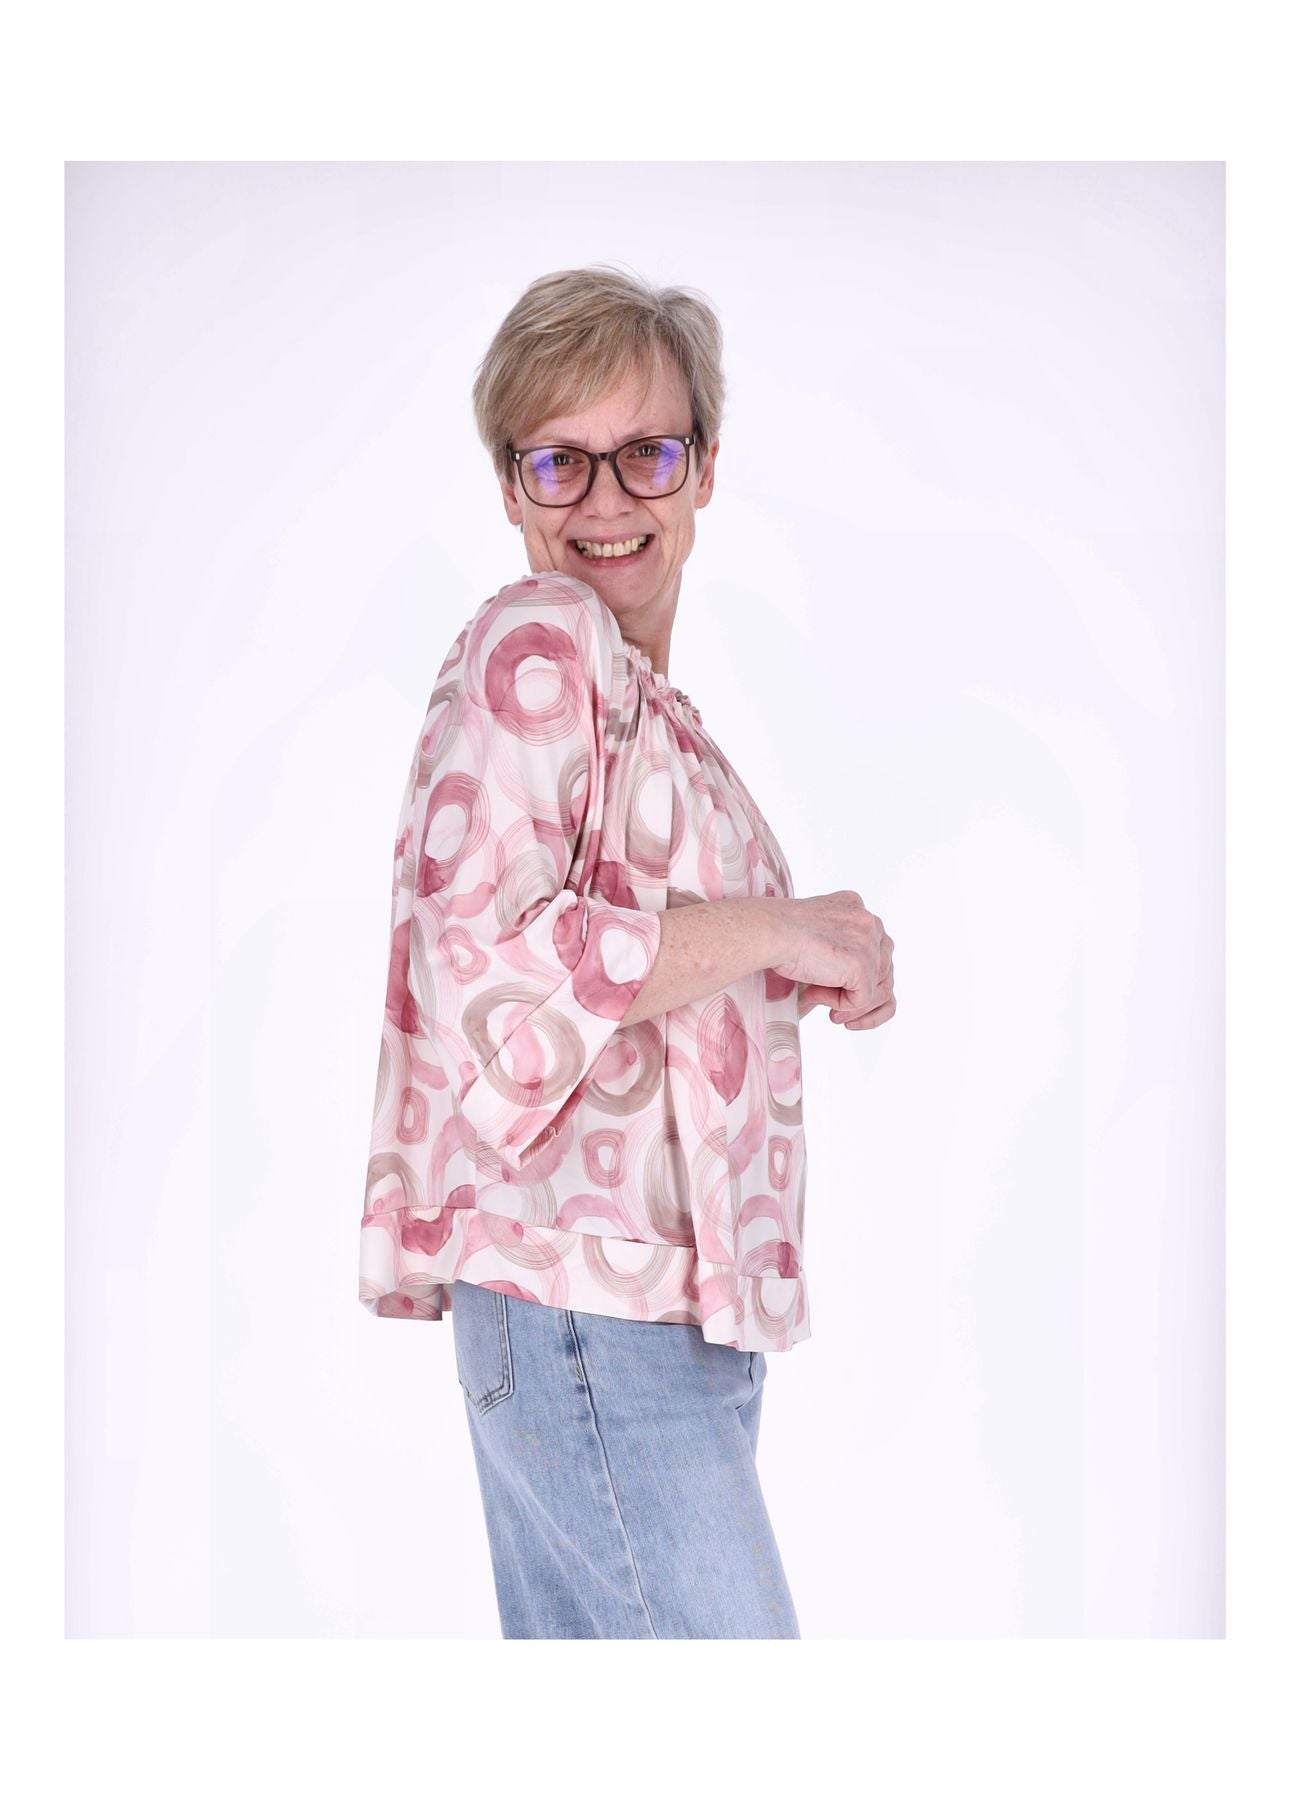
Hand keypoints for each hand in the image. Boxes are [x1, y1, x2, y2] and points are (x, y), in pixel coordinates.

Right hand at [776, 892, 895, 1030]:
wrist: (771, 932)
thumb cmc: (780, 932)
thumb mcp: (817, 935)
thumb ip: (838, 949)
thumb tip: (847, 982)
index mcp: (857, 910)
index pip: (878, 949)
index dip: (862, 976)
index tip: (839, 991)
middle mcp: (869, 923)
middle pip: (884, 970)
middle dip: (862, 997)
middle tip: (837, 1013)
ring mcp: (868, 944)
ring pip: (878, 989)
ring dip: (853, 1005)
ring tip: (833, 1014)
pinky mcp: (861, 966)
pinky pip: (862, 999)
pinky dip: (841, 1005)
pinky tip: (816, 996)